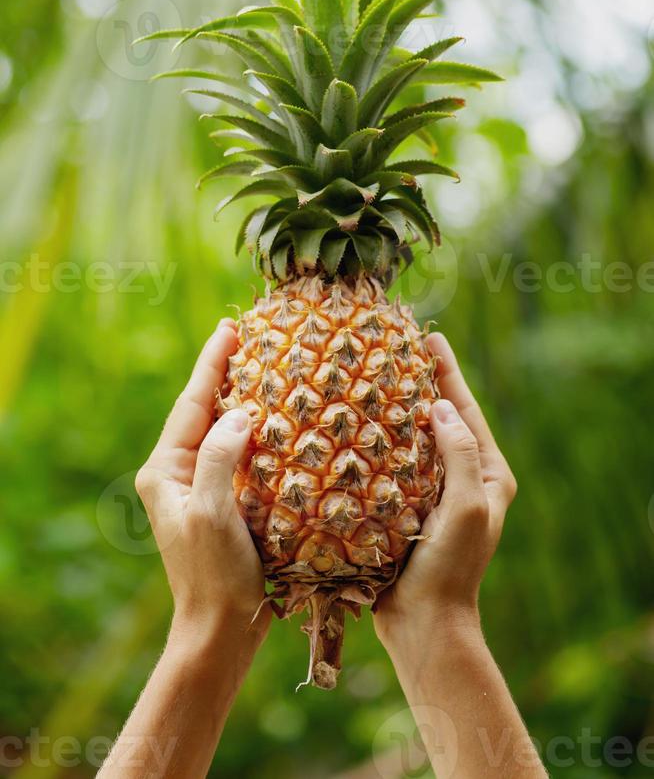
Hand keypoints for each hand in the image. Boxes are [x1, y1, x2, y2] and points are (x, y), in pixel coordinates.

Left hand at [135, 319, 270, 648]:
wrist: (222, 631)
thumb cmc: (214, 576)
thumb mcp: (212, 513)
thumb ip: (220, 458)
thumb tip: (241, 413)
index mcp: (165, 471)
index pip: (191, 404)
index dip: (211, 364)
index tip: (230, 329)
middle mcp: (180, 474)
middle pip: (204, 411)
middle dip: (226, 374)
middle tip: (249, 336)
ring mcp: (203, 489)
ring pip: (224, 431)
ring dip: (244, 399)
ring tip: (267, 366)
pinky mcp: (226, 503)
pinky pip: (241, 455)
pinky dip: (259, 432)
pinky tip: (280, 419)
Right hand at [374, 332, 516, 648]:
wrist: (424, 626)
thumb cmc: (450, 568)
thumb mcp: (465, 507)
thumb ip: (460, 454)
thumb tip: (439, 406)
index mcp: (489, 475)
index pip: (467, 411)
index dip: (448, 373)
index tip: (430, 337)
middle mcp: (464, 480)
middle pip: (442, 419)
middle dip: (422, 384)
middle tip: (397, 347)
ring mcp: (434, 494)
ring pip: (414, 440)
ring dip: (396, 410)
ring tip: (372, 375)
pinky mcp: (406, 509)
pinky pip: (394, 464)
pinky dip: (378, 441)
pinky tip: (354, 425)